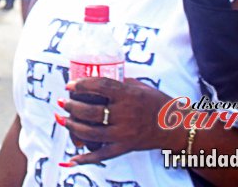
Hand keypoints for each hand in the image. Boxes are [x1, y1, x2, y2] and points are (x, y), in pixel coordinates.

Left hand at [58, 77, 181, 165]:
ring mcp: (124, 133)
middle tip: (62, 102)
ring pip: (91, 131)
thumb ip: (119, 84)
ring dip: (73, 126)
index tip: (70, 85)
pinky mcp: (125, 147)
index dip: (82, 85)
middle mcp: (125, 114)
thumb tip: (96, 80)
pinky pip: (102, 155)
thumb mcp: (139, 87)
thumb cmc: (157, 103)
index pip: (101, 86)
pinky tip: (71, 159)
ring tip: (62, 119)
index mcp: (129, 95)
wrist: (175, 126)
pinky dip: (85, 158)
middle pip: (91, 111)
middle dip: (72, 106)